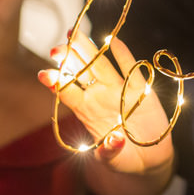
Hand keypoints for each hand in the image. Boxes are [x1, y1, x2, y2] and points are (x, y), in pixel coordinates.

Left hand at [38, 32, 172, 176]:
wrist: (149, 158)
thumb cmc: (125, 159)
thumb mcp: (114, 161)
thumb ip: (110, 152)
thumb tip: (114, 141)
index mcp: (87, 113)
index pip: (69, 93)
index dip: (57, 83)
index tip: (44, 74)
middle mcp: (100, 97)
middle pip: (81, 73)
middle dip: (68, 58)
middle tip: (56, 47)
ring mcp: (119, 91)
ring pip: (101, 65)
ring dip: (88, 50)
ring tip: (74, 33)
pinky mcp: (141, 90)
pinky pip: (131, 69)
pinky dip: (123, 55)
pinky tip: (113, 40)